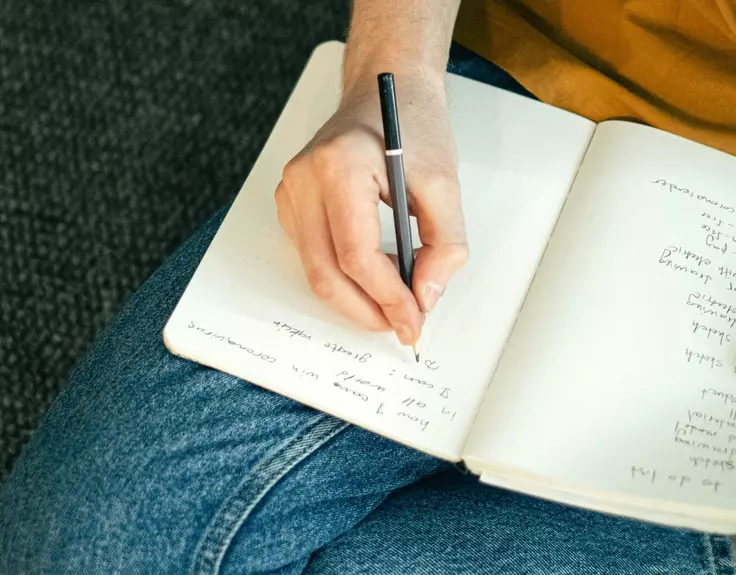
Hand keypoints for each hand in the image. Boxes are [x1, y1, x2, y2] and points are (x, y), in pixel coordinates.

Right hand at [275, 70, 467, 345]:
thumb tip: (425, 295)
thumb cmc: (414, 125)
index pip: (356, 254)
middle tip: (401, 325)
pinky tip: (373, 280)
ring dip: (354, 299)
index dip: (388, 297)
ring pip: (314, 270)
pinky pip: (311, 256)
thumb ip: (444, 245)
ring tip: (393, 306)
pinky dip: (341, 278)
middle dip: (366, 310)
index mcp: (339, 167)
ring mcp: (291, 191)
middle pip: (325, 272)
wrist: (388, 88)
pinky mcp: (291, 202)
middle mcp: (304, 179)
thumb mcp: (445, 184)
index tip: (414, 318)